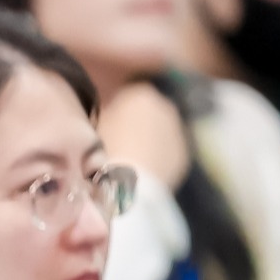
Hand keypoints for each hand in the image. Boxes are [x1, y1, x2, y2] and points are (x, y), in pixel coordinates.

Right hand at [99, 81, 191, 195]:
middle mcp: (165, 106)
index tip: (106, 124)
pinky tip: (145, 170)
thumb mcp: (94, 125)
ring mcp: (178, 130)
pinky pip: (169, 150)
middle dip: (138, 123)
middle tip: (121, 141)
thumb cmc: (104, 150)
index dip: (116, 109)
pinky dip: (160, 156)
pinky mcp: (185, 154)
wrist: (129, 185)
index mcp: (139, 94)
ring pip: (162, 131)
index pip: (127, 95)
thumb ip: (105, 114)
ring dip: (151, 139)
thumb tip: (109, 113)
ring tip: (134, 158)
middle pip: (149, 111)